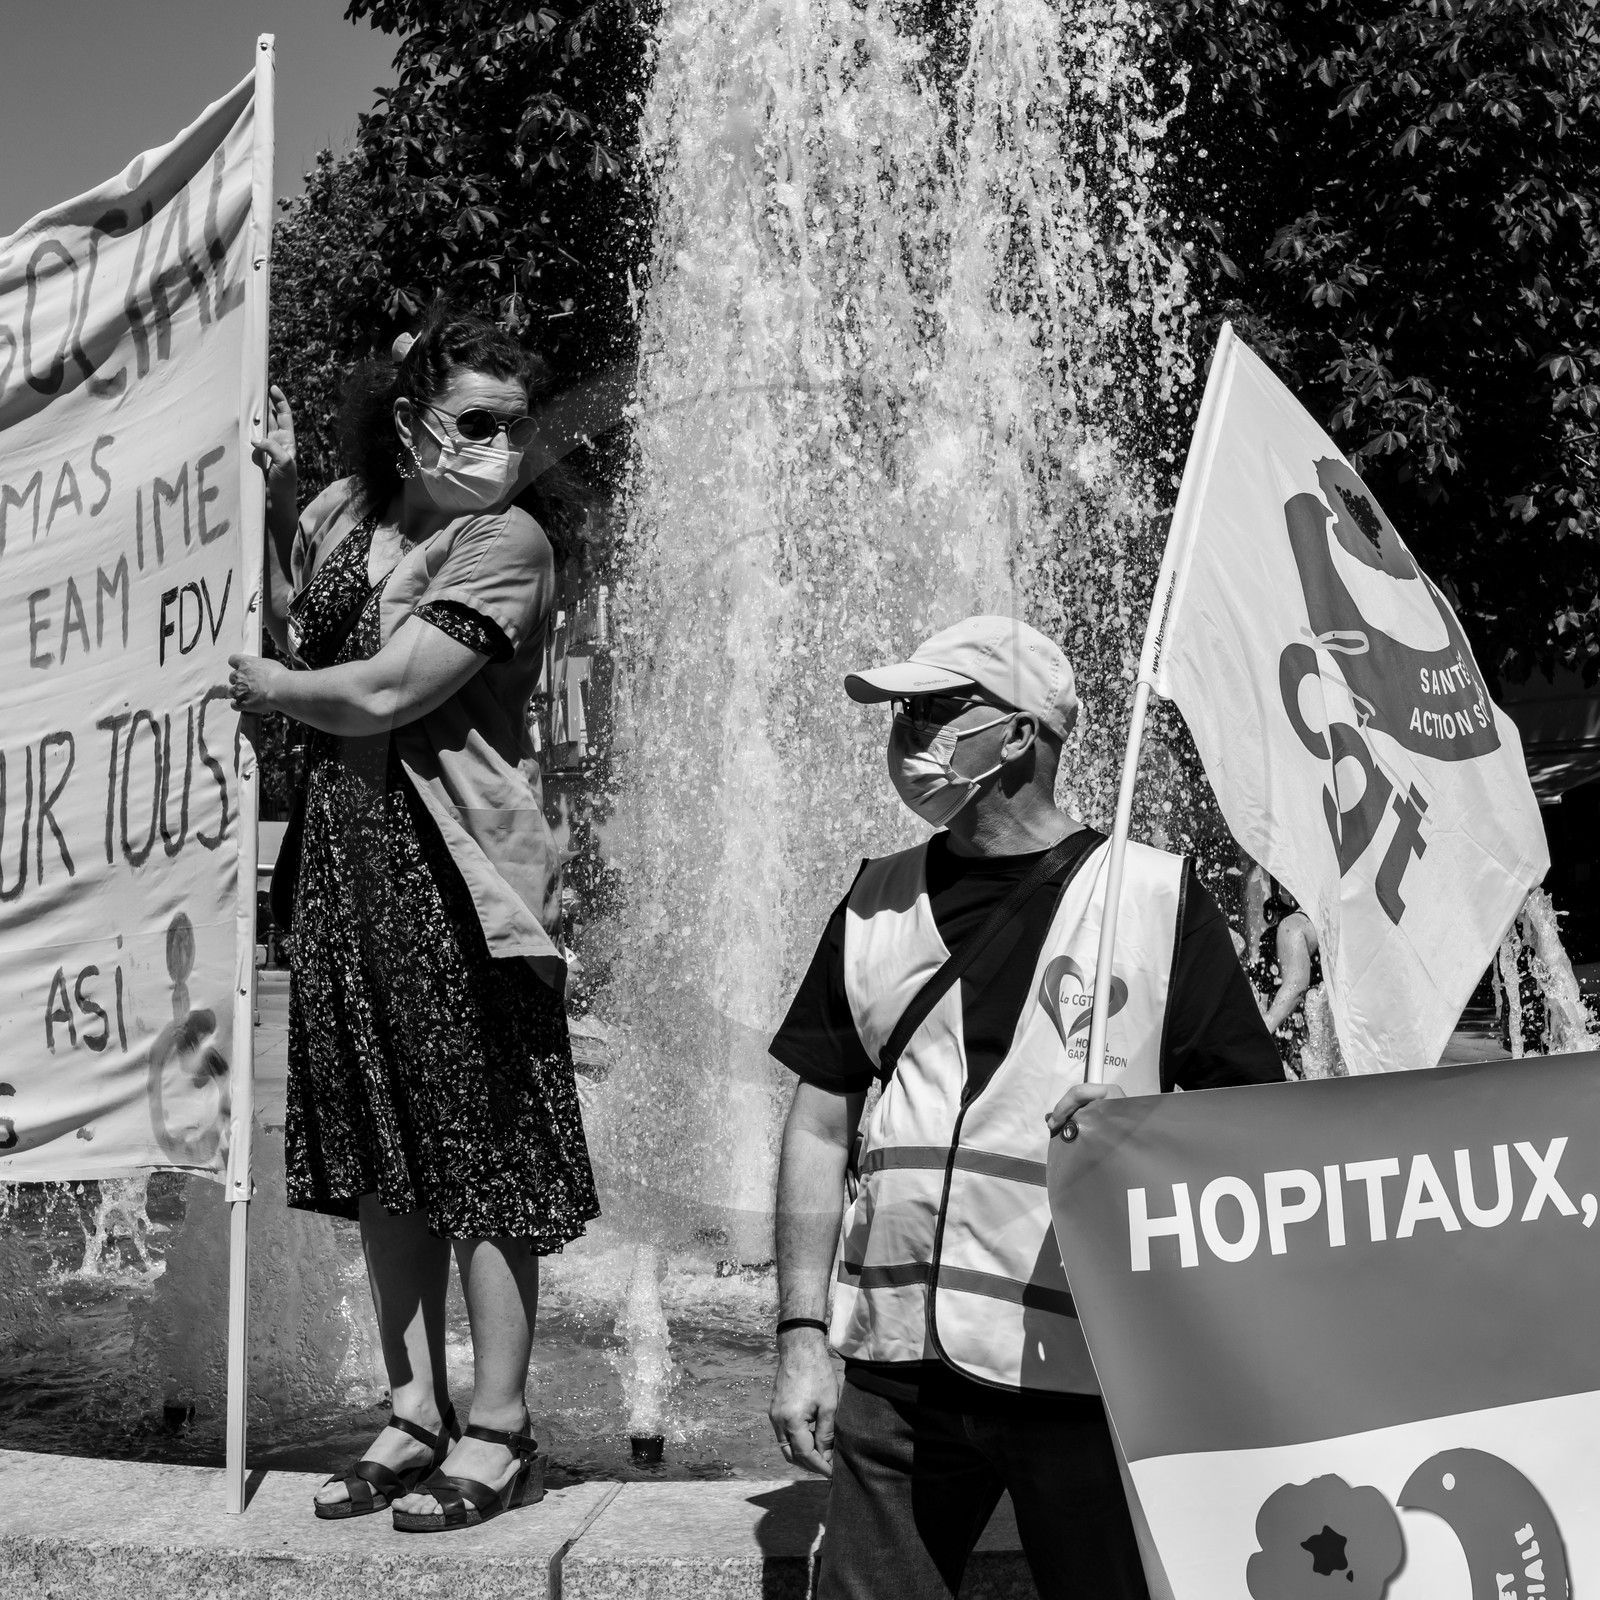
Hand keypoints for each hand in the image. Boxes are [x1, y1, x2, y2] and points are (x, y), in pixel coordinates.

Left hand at [226, 653, 288, 714]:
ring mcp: (239, 690)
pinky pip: (234, 705)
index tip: (240, 667)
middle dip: (239, 680)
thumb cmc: (279, 677)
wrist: (282, 689)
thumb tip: (262, 670)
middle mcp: (239, 675)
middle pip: (232, 676)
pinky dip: (238, 705)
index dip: (237, 664)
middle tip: (249, 684)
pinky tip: (246, 705)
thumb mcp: (270, 664)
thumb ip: (260, 667)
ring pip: (232, 691)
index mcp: (246, 663)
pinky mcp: (241, 702)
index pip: (233, 659)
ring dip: (239, 693)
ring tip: (251, 696)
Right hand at [251, 384, 296, 497]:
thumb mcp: (285, 464)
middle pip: (267, 417)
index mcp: (287, 441)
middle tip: (251, 389)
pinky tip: (234, 424)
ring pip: (255, 427)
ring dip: (249, 416)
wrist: (274, 504)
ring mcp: (262, 448)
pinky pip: (245, 440)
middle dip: (260, 403)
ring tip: (241, 402)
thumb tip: (253, 438)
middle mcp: (275, 442)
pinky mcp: (251, 456)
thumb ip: (272, 448)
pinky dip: (240, 431)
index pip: (284, 415)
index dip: (279, 401)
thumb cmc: (284, 485)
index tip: (272, 387)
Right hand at [769, 1328, 837, 1476]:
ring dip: (800, 1454)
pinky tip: (810, 1437)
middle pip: (790, 1454)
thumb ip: (826, 1434)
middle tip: (826, 1467)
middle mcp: (777, 1420)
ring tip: (820, 1454)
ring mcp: (773, 1414)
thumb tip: (826, 1456)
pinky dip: (795, 1440)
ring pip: (784, 1445)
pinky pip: (782, 1433)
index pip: (804, 1454)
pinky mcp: (774, 1408)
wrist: (799, 1347)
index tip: (832, 1473)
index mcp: (791, 1421)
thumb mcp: (829, 1405)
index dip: (819, 1466)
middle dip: (808, 1464)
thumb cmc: (817, 1373)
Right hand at [1044, 1079, 1124, 1138]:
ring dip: (1067, 1115)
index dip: (1062, 1106)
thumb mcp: (1102, 1126)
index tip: (1054, 1122)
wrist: (1149, 1152)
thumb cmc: (1131, 1136)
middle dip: (1062, 1111)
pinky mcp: (1108, 1115)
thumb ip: (1082, 1121)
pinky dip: (1075, 1119)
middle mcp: (1109, 1095)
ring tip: (1055, 1126)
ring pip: (1081, 1105)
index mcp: (1110, 1093)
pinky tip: (1065, 1126)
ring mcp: (1109, 1105)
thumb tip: (1057, 1124)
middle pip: (1078, 1097)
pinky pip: (1087, 1112)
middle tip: (1052, 1125)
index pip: (1079, 1092)